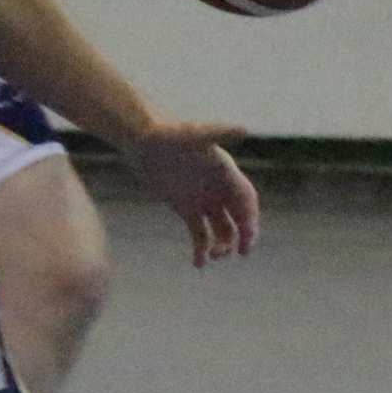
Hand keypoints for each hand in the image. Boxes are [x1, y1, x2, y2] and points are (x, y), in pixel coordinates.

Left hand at [124, 122, 257, 263]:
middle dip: (241, 237)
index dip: (251, 218)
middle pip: (239, 218)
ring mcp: (203, 200)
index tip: (248, 238)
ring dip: (221, 246)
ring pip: (221, 230)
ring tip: (211, 257)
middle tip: (238, 253)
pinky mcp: (186, 209)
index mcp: (226, 172)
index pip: (247, 200)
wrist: (140, 140)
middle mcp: (218, 188)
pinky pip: (200, 234)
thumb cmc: (168, 133)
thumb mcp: (192, 135)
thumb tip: (245, 129)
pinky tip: (198, 263)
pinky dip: (201, 249)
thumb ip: (217, 133)